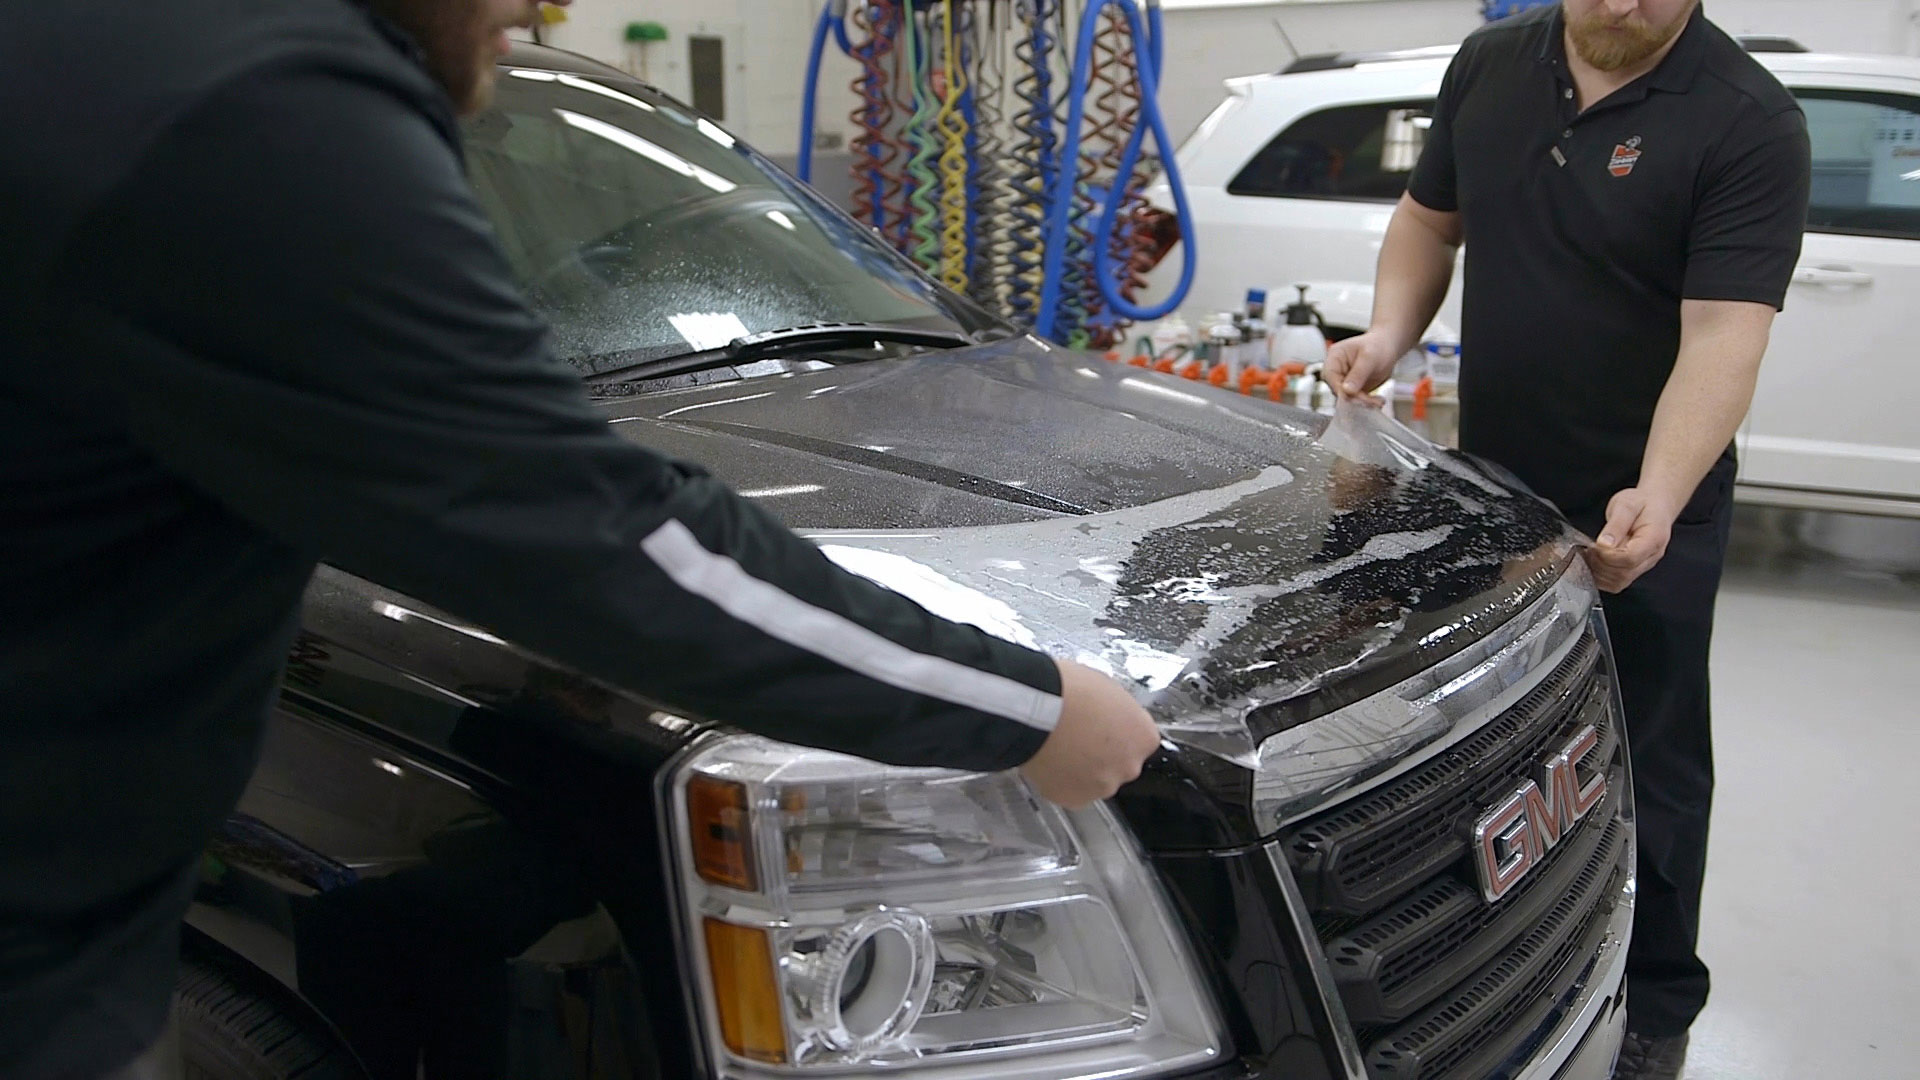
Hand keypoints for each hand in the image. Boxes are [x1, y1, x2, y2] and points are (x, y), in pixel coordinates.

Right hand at [1019, 660, 1161, 808]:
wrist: (1035, 710)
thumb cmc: (1067, 693)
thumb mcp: (1107, 688)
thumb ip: (1118, 711)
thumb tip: (1111, 715)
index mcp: (1143, 737)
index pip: (1140, 741)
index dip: (1118, 733)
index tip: (1104, 728)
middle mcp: (1129, 766)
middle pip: (1121, 764)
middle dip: (1103, 755)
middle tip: (1079, 737)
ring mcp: (1102, 785)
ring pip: (1096, 781)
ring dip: (1083, 769)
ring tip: (1061, 748)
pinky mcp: (1074, 799)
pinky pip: (1071, 792)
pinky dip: (1062, 781)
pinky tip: (1051, 761)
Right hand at [1324, 330, 1404, 400]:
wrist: (1388, 348)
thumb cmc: (1378, 345)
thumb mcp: (1369, 357)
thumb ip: (1358, 373)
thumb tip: (1347, 390)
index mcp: (1335, 357)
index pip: (1330, 376)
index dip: (1340, 389)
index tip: (1353, 396)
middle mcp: (1336, 370)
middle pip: (1338, 390)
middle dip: (1355, 398)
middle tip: (1371, 402)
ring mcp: (1344, 381)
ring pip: (1347, 397)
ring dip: (1363, 402)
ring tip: (1378, 402)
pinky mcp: (1353, 389)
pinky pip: (1356, 399)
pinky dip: (1367, 402)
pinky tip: (1378, 401)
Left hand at [1583, 487, 1676, 592]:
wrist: (1654, 506)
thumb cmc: (1641, 504)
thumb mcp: (1626, 504)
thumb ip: (1616, 524)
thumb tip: (1603, 544)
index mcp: (1654, 539)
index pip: (1630, 558)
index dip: (1608, 556)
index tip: (1595, 545)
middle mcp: (1651, 557)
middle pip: (1624, 574)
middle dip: (1600, 564)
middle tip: (1588, 549)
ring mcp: (1643, 566)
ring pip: (1618, 582)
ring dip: (1598, 572)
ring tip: (1589, 554)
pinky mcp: (1633, 570)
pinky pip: (1616, 583)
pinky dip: (1600, 577)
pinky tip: (1593, 562)